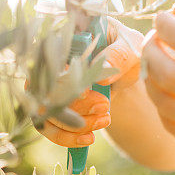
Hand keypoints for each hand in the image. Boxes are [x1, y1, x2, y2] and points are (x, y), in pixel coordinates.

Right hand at [38, 17, 143, 147]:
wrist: (126, 70)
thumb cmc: (127, 51)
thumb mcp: (131, 48)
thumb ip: (119, 55)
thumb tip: (101, 71)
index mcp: (63, 35)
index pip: (48, 55)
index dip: (61, 77)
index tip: (85, 91)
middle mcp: (47, 59)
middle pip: (44, 87)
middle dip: (75, 104)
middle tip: (104, 106)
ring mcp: (46, 84)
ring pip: (44, 111)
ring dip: (74, 123)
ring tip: (105, 119)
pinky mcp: (51, 105)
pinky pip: (48, 127)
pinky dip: (66, 137)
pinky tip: (88, 138)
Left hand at [141, 4, 174, 170]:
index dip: (168, 27)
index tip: (162, 19)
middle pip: (173, 73)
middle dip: (152, 52)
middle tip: (152, 42)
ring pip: (167, 103)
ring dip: (151, 78)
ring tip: (155, 65)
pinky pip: (174, 128)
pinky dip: (162, 106)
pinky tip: (166, 92)